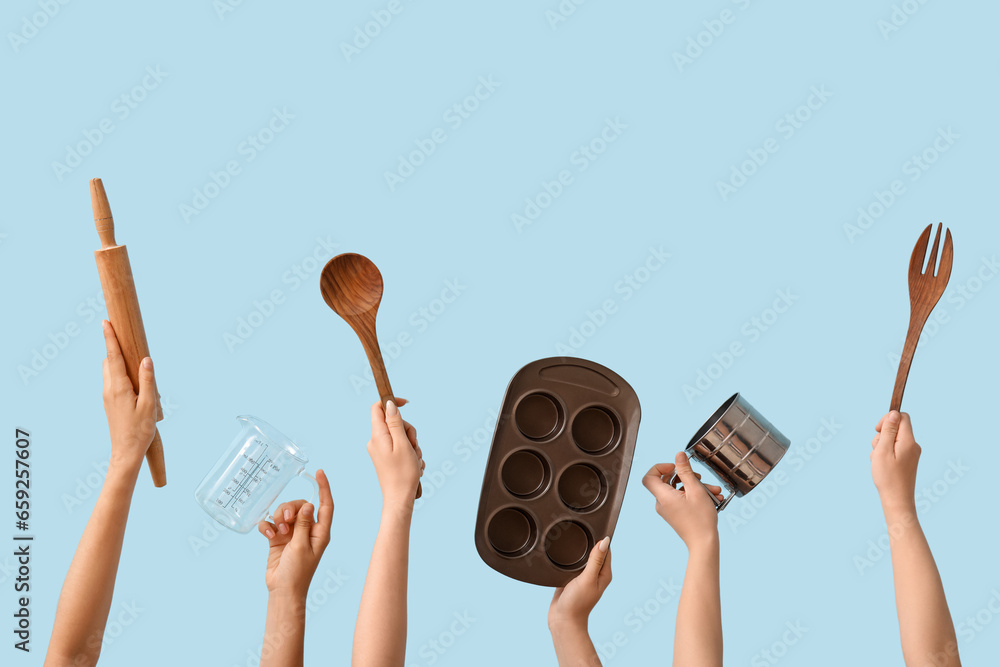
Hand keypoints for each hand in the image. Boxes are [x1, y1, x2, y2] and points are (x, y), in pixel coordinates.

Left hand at [101, 320, 156, 471]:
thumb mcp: (149, 405)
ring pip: (110, 371)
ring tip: (134, 359)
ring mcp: (108, 396)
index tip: (106, 322)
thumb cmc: (140, 431)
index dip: (110, 338)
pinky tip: (134, 380)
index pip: (113, 357)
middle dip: (115, 347)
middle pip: (109, 361)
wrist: (126, 453)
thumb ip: (148, 380)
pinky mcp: (110, 402)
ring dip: (118, 361)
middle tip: (125, 336)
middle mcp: (109, 389)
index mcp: (118, 387)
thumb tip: (146, 359)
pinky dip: (120, 373)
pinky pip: (113, 381)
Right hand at [257, 469, 333, 596]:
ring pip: (285, 512)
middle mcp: (307, 530)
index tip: (319, 471)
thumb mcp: (302, 546)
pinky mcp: (278, 538)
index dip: (324, 487)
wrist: (283, 590)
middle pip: (301, 505)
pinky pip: (272, 523)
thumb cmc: (297, 572)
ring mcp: (292, 534)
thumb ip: (303, 524)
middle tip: (285, 521)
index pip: (325, 505)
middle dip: (290, 508)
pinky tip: (267, 533)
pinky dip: (268, 525)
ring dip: (279, 517)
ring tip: (278, 531)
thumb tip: (308, 504)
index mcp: (320, 532)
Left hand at [367, 399, 423, 509]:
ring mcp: (381, 450)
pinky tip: (414, 465)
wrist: (399, 498)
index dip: (391, 402)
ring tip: (415, 460)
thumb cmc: (403, 473)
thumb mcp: (402, 444)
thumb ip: (396, 422)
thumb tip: (389, 404)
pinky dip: (410, 454)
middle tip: (414, 446)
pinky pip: (401, 447)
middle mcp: (376, 441)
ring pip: (401, 436)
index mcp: (378, 436)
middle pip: (394, 423)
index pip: (378, 408)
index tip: (407, 403)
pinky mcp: (386, 458)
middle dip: (409, 431)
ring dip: (412, 445)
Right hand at [549, 537, 611, 631]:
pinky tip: (563, 553)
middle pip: (594, 552)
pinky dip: (569, 559)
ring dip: (577, 550)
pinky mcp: (571, 580)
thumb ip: (595, 560)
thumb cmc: (577, 603)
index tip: (593, 526)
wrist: (563, 620)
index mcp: (604, 574)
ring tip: (571, 537)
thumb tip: (605, 541)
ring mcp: (583, 577)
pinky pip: (572, 565)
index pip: (606, 550)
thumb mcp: (587, 579)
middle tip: (580, 528)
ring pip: (582, 558)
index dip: (601, 538)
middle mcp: (595, 574)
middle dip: (588, 541)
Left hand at [642, 452, 722, 549]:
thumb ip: (685, 471)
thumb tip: (678, 455)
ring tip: (712, 490)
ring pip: (678, 490)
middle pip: (667, 481)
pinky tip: (711, 497)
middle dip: (686, 476)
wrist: (704, 544)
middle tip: (699, 477)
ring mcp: (668, 509)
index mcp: (663, 496)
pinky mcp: (675, 513)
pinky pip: (681, 499)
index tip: (675, 466)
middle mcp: (662, 503)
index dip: (660, 467)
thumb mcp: (695, 490)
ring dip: (695, 487)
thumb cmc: (700, 520)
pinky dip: (694, 495)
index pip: (649, 476)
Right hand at [871, 411, 919, 511]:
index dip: (888, 419)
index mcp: (908, 441)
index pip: (902, 417)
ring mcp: (911, 453)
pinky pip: (895, 449)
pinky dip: (885, 453)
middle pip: (896, 428)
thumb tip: (894, 413)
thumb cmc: (888, 476)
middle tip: (877, 450)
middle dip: (882, 435)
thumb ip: (889, 431)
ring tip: (879, 460)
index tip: (877, 430)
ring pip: (893, 439)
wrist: (897, 499)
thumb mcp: (883, 450)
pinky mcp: (908, 460)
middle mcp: (913, 445)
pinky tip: (882, 465)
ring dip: (882, 445)